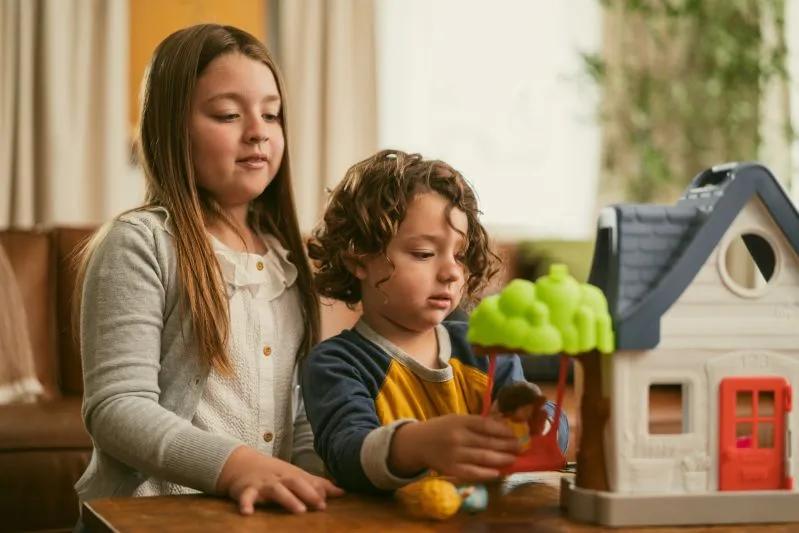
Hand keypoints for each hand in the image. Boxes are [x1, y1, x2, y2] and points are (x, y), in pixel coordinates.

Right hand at [217, 446, 343, 514]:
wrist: (242, 463)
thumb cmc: (274, 473)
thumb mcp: (295, 476)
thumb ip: (318, 485)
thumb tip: (342, 492)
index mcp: (292, 475)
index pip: (308, 481)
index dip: (318, 491)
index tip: (328, 502)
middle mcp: (279, 478)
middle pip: (295, 483)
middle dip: (308, 493)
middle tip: (320, 506)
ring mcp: (263, 484)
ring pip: (276, 490)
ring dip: (288, 499)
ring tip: (299, 510)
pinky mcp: (246, 490)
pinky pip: (246, 497)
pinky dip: (246, 504)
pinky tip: (247, 513)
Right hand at [388, 414, 518, 480]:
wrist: (417, 443)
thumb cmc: (441, 429)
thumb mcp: (457, 420)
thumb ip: (476, 424)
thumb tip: (503, 428)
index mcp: (459, 421)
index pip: (486, 425)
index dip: (503, 431)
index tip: (515, 435)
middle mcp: (457, 437)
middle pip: (488, 442)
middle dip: (507, 446)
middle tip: (519, 448)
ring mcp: (454, 454)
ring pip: (483, 458)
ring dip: (501, 459)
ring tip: (513, 460)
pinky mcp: (451, 469)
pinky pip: (472, 473)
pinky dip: (486, 474)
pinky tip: (497, 473)